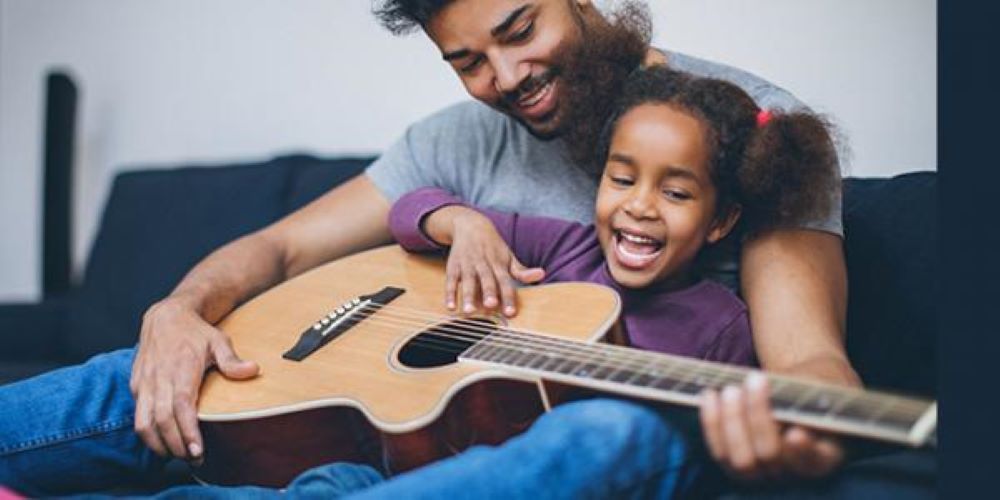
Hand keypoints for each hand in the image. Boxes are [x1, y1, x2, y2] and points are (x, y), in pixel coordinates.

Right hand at [130, 298, 259, 462]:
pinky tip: (164, 442)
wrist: (165, 317)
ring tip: (177, 456)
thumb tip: (253, 370)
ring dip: (159, 444)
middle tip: (194, 460)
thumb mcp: (218, 341)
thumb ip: (232, 360)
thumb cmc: (195, 332)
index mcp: (181, 369)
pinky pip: (138, 416)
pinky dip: (149, 434)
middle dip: (176, 445)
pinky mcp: (136, 386)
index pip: (181, 406)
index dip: (187, 431)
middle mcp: (159, 378)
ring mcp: (145, 383)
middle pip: (162, 420)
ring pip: (143, 423)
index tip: (197, 450)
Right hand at [442, 208, 544, 315]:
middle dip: (489, 292)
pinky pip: (451, 281)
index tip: (510, 313)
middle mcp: (483, 263)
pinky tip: (450, 306)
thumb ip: (522, 271)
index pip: (506, 282)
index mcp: (499, 263)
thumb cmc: (493, 247)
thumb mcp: (508, 256)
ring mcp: (467, 264)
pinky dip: (449, 294)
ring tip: (469, 311)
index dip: (508, 297)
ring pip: (468, 281)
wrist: (470, 225)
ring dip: (468, 296)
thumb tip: (541, 275)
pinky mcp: (453, 266)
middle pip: (487, 279)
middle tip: (490, 306)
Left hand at [699, 371, 844, 480]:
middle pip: (770, 455)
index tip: (795, 432)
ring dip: (731, 420)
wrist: (795, 391)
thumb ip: (810, 397)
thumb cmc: (814, 387)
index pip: (812, 461)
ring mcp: (762, 472)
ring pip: (741, 460)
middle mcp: (792, 472)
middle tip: (755, 380)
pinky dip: (712, 422)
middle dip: (758, 417)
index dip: (802, 450)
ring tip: (731, 389)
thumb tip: (782, 407)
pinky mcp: (736, 464)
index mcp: (824, 456)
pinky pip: (720, 452)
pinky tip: (710, 394)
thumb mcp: (821, 387)